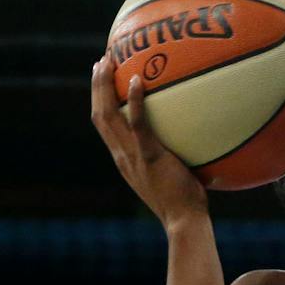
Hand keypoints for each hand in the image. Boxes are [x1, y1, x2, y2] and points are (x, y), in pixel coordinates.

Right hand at [88, 56, 208, 227]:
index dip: (99, 102)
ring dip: (104, 87)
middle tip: (101, 62)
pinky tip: (138, 80)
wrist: (184, 222)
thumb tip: (187, 134)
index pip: (104, 126)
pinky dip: (136, 101)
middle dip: (97, 86)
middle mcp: (122, 155)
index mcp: (123, 159)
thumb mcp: (170, 175)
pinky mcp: (149, 156)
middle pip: (99, 115)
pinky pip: (138, 124)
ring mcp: (132, 156)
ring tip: (108, 62)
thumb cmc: (185, 202)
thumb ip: (169, 155)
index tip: (102, 80)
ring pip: (108, 115)